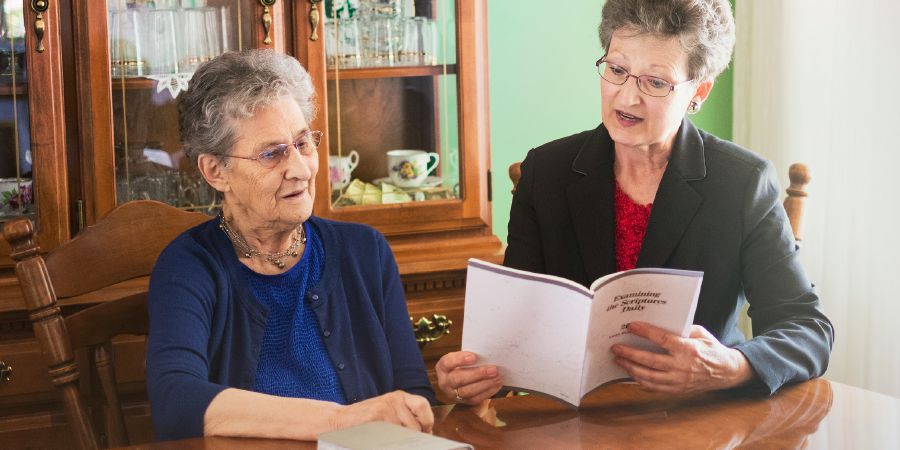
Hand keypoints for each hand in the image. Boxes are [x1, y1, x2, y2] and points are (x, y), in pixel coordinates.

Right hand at [333, 391, 433, 432]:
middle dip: (413, 438)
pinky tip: (381, 440)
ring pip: (405, 434)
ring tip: (388, 439)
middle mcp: (393, 400)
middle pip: (415, 425)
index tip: (425, 433)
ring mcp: (384, 409)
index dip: (427, 423)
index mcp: (399, 397)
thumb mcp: (388, 411)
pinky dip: (389, 442)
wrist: (339, 420)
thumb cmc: (366, 419)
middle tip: (403, 440)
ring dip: (400, 441)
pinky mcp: (375, 419)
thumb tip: (427, 434)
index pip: (422, 406)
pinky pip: (391, 437)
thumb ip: (406, 418)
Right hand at [436, 351, 502, 404]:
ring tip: (498, 377)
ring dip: (485, 384)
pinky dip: (488, 391)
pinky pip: (475, 399)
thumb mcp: (460, 358)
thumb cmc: (462, 365)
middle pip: (458, 379)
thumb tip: (487, 354)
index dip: (460, 360)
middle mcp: (445, 382)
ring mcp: (453, 394)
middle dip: (477, 374)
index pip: (447, 363)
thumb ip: (469, 356)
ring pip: (467, 391)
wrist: (458, 380)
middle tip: (493, 369)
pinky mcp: (463, 402)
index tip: (474, 356)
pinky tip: (497, 384)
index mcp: (442, 368)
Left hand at [612, 322, 753, 393]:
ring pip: (649, 376)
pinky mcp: (677, 389)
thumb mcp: (701, 333)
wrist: (726, 372)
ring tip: (619, 361)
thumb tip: (660, 322)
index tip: (631, 326)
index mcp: (688, 349)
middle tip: (616, 348)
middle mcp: (682, 366)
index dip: (645, 332)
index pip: (662, 340)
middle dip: (630, 354)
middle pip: (650, 361)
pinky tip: (631, 373)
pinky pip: (654, 387)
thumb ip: (682, 329)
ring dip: (631, 368)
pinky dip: (640, 380)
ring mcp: (679, 380)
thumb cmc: (712, 349)